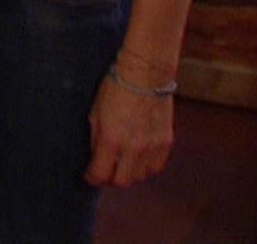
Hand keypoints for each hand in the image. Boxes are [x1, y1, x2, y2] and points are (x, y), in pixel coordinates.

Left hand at [85, 72, 173, 187]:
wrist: (145, 75)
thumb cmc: (115, 89)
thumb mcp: (95, 113)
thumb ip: (96, 138)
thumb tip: (95, 156)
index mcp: (111, 139)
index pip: (101, 173)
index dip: (93, 178)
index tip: (90, 176)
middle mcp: (133, 147)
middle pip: (123, 181)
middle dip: (111, 179)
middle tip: (106, 170)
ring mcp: (152, 146)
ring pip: (141, 176)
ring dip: (130, 172)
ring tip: (123, 162)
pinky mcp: (166, 142)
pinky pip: (156, 166)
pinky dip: (147, 166)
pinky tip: (139, 157)